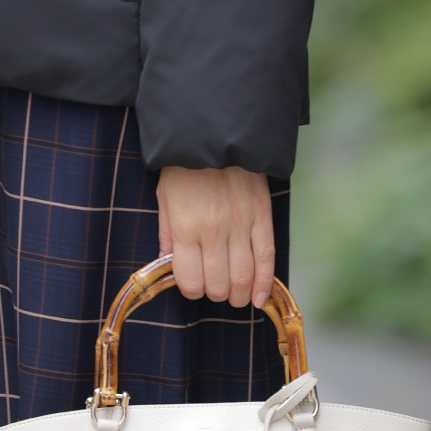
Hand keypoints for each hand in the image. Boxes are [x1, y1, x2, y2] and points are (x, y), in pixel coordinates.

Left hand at [157, 165, 274, 307]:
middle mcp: (212, 232)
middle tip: (216, 288)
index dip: (191, 290)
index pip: (189, 280)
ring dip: (238, 295)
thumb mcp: (164, 197)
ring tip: (236, 296)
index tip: (194, 285)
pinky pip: (266, 257)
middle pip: (218, 284)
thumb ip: (166, 233)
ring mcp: (239, 225)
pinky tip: (258, 297)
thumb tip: (168, 265)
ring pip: (242, 277)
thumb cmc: (184, 166)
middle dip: (216, 294)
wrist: (215, 134)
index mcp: (184, 227)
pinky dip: (264, 283)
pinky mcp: (261, 217)